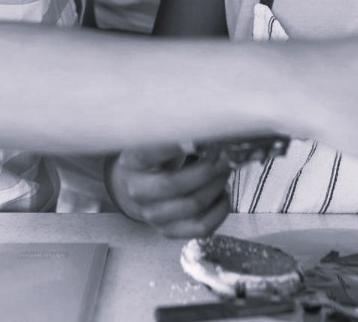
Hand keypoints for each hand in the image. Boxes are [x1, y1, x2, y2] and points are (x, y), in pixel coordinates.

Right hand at [108, 144, 230, 237]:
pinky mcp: (169, 231)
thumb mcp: (154, 140)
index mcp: (131, 163)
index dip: (175, 146)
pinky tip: (223, 192)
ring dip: (217, 185)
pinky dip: (220, 209)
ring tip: (225, 169)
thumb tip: (209, 125)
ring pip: (193, 205)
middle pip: (174, 184)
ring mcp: (153, 215)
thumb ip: (175, 132)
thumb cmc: (153, 158)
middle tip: (225, 153)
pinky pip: (203, 227)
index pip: (149, 154)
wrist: (135, 188)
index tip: (199, 136)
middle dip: (208, 168)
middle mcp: (137, 191)